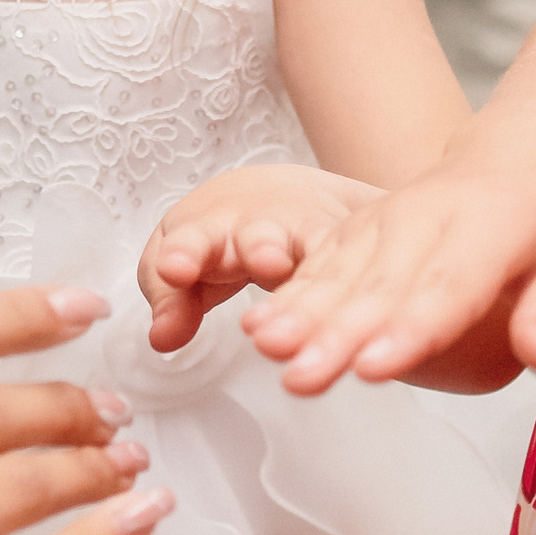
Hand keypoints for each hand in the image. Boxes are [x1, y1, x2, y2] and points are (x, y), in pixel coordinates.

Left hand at [138, 167, 375, 354]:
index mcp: (209, 229)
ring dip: (322, 265)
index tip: (175, 269)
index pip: (190, 240)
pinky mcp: (345, 243)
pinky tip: (373, 304)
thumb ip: (173, 302)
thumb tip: (163, 340)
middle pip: (260, 235)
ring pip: (316, 244)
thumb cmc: (219, 237)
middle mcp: (259, 226)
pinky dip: (363, 281)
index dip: (183, 256)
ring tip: (329, 288)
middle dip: (263, 247)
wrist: (275, 194)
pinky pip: (357, 262)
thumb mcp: (186, 262)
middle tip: (267, 262)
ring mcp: (305, 231)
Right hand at [239, 165, 535, 395]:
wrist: (516, 156)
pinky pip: (320, 265)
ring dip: (301, 316)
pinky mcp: (357, 232)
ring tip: (267, 350)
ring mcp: (386, 222)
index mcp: (496, 226)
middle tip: (303, 376)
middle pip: (382, 286)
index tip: (373, 366)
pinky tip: (257, 327)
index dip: (411, 328)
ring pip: (341, 275)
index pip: (450, 285)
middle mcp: (430, 219)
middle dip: (338, 335)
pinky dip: (288, 297)